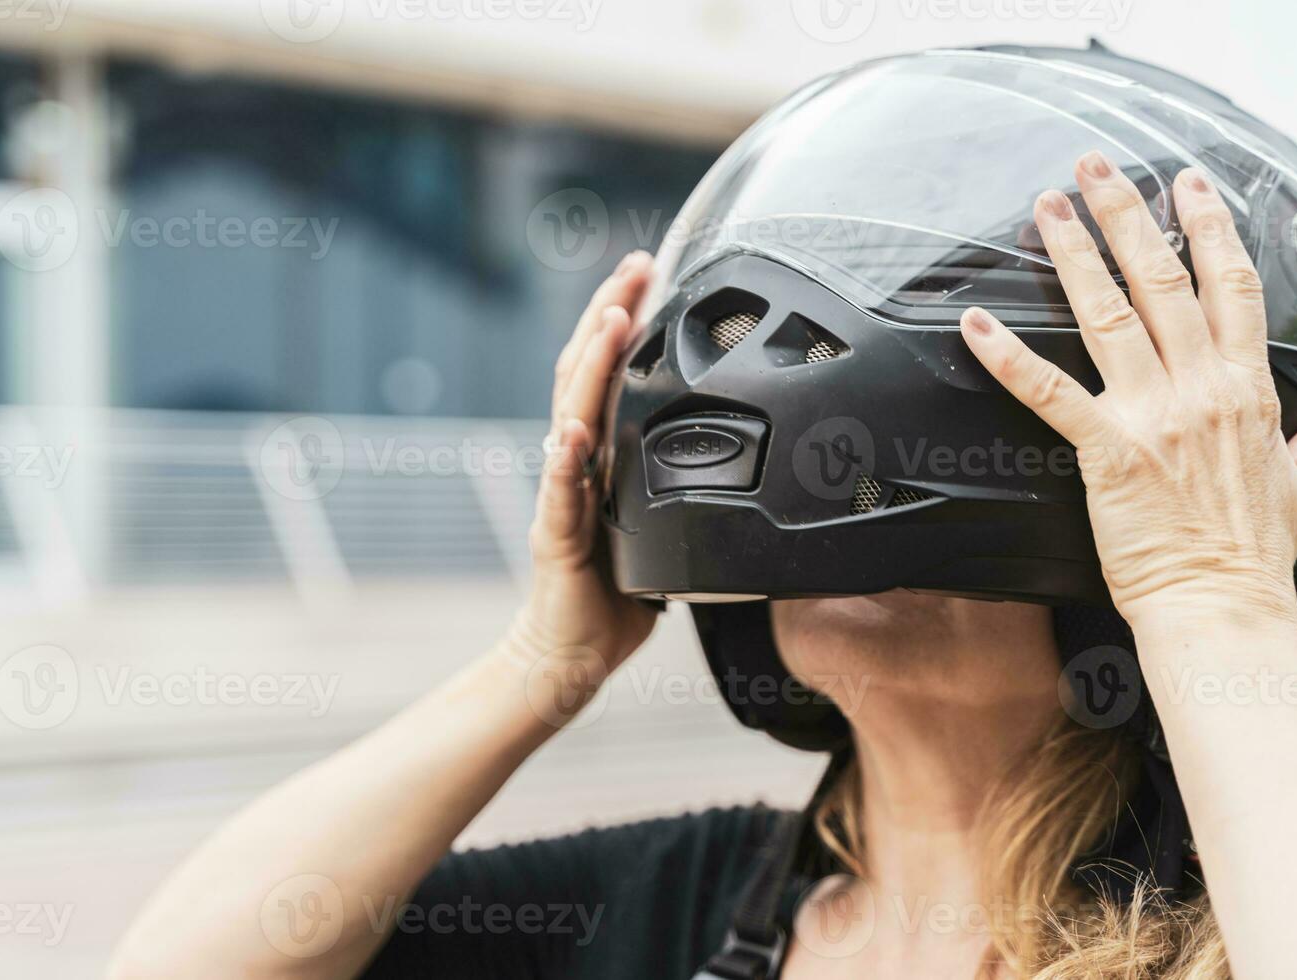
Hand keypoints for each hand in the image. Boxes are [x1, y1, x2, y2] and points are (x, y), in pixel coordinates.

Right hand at [508, 251, 658, 686]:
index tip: (648, 274)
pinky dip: (566, 461)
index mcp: (600, 458)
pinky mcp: (556, 540)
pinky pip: (561, 495)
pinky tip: (573, 429)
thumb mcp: (659, 528)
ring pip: (569, 417)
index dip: (623, 321)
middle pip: (582, 374)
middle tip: (635, 265)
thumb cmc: (613, 596)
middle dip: (608, 314)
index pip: (606, 374)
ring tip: (609, 318)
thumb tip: (740, 462)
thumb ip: (678, 487)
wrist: (569, 655)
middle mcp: (575, 466)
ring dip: (588, 366)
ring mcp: (561, 498)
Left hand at [961, 151, 1296, 626]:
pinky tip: (977, 324)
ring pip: (1109, 315)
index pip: (1230, 289)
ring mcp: (1153, 415)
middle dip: (1130, 217)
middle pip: (1164, 281)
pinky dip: (1009, 356)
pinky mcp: (1107, 449)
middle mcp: (1201, 389)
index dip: (1209, 229)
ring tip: (1047, 211)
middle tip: (1099, 170)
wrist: (1221, 609)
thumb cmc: (1250, 558)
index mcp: (1246, 391)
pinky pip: (1049, 391)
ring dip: (1075, 256)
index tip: (1191, 188)